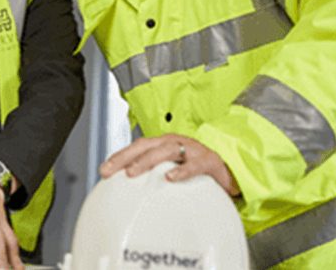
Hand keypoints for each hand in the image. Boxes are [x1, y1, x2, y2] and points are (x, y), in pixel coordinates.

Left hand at [99, 133, 240, 196]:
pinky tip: (171, 178)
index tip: (104, 170)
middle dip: (127, 157)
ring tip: (133, 172)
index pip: (138, 147)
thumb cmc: (199, 172)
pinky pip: (195, 164)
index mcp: (165, 144)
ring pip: (167, 150)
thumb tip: (127, 193)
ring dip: (148, 160)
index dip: (120, 156)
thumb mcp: (173, 171)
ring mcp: (194, 149)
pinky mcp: (210, 160)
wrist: (231, 173)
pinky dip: (182, 170)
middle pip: (147, 145)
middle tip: (113, 171)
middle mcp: (177, 143)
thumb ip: (154, 177)